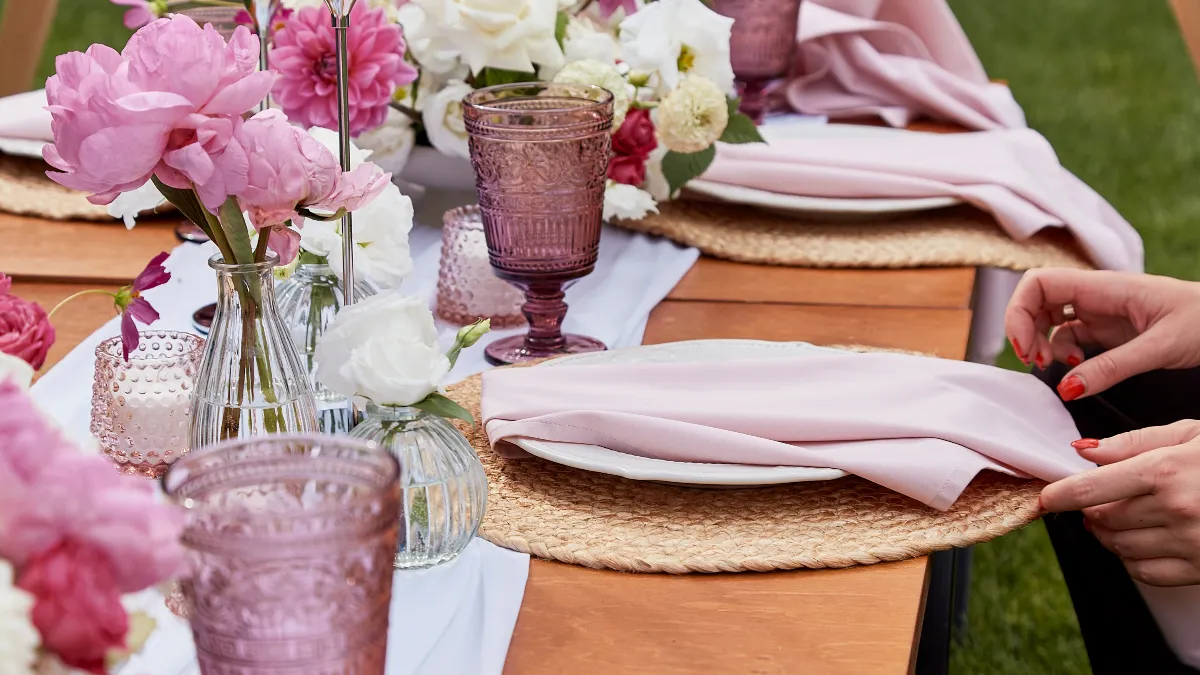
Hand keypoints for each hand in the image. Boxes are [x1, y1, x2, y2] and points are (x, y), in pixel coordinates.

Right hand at [1004, 268, 1199, 398]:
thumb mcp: (1160, 346)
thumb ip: (1112, 368)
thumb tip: (1067, 388)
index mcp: (1104, 286)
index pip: (1039, 283)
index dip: (1018, 310)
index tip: (1023, 346)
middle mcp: (1096, 295)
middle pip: (1036, 301)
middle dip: (1025, 331)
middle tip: (1034, 363)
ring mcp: (1101, 312)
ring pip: (1049, 320)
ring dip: (1041, 344)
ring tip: (1052, 369)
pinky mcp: (1109, 331)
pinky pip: (1070, 338)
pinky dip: (1063, 355)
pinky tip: (1078, 371)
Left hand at [1041, 421, 1199, 585]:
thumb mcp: (1190, 435)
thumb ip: (1134, 442)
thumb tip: (1085, 451)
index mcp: (1167, 471)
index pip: (1092, 489)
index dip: (1060, 495)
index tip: (1046, 498)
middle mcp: (1175, 510)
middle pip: (1101, 518)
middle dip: (1091, 510)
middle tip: (1101, 499)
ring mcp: (1189, 543)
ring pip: (1118, 546)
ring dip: (1108, 534)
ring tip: (1122, 517)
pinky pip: (1144, 571)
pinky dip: (1133, 558)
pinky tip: (1145, 540)